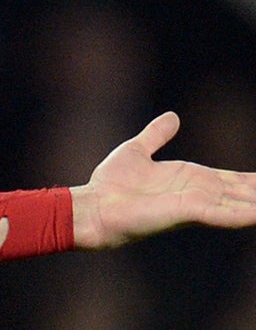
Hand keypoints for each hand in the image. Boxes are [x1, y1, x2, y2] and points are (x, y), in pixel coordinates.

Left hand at [71, 111, 255, 247]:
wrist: (90, 207)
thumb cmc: (109, 185)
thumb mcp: (137, 151)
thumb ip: (157, 135)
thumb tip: (172, 117)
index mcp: (194, 180)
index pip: (238, 180)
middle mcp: (201, 194)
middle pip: (247, 192)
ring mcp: (195, 204)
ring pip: (242, 203)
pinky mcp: (186, 212)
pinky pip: (222, 213)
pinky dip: (243, 213)